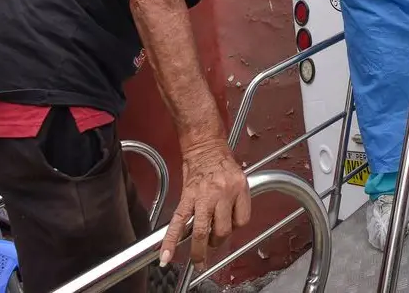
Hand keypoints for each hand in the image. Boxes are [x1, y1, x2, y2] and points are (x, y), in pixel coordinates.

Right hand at [159, 140, 250, 269]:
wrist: (204, 146)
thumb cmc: (221, 162)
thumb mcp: (239, 179)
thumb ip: (236, 202)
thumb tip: (228, 225)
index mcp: (239, 188)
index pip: (242, 220)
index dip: (235, 226)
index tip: (229, 227)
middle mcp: (222, 193)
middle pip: (223, 230)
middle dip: (217, 241)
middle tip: (213, 246)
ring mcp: (203, 196)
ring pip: (201, 230)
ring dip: (199, 250)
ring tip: (198, 261)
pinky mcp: (186, 198)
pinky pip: (178, 222)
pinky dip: (171, 240)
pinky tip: (166, 255)